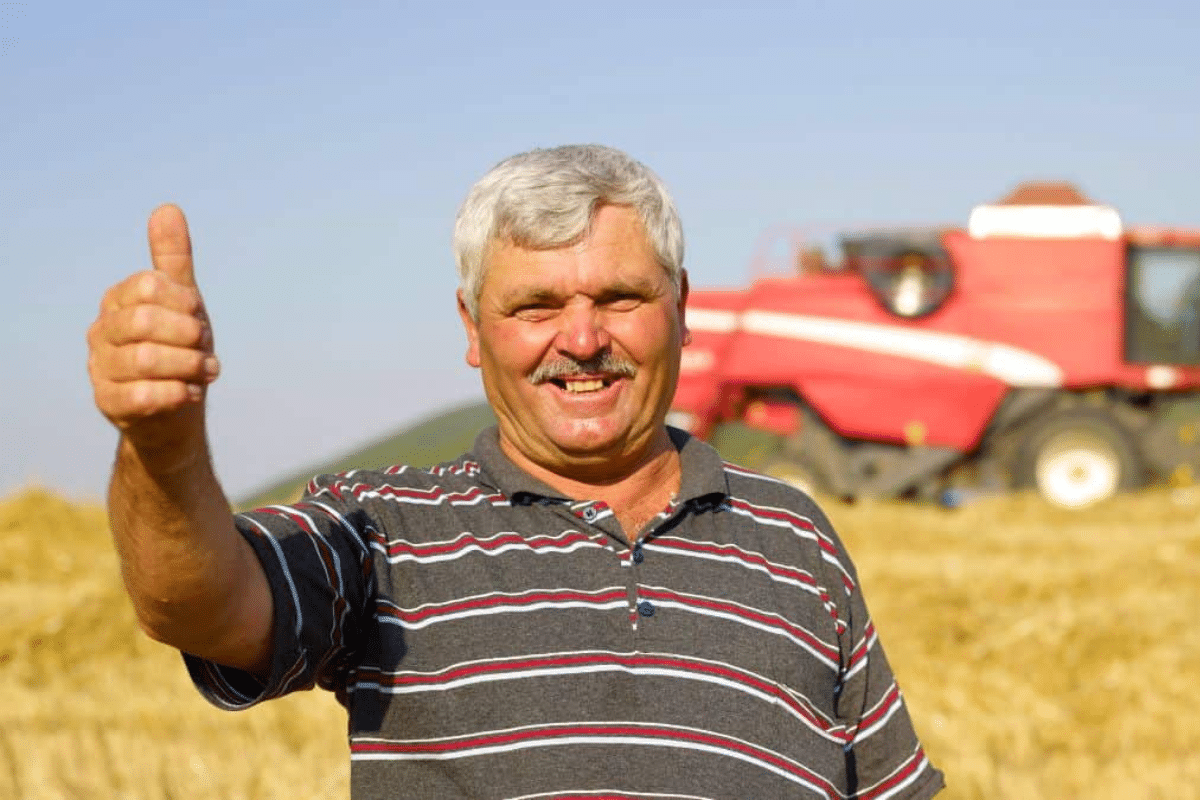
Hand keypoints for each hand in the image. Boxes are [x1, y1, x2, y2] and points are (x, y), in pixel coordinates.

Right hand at [88, 204, 218, 448]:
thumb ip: (173, 260)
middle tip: (206, 347)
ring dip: (189, 366)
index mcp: (118, 301)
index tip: (199, 316)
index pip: (149, 285)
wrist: (174, 410)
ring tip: (206, 371)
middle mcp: (101, 331)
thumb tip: (167, 209)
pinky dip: (177, 393)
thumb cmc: (178, 348)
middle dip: (188, 336)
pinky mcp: (109, 403)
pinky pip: (142, 395)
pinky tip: (190, 393)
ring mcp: (101, 368)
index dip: (184, 301)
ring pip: (146, 359)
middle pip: (146, 322)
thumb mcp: (183, 301)